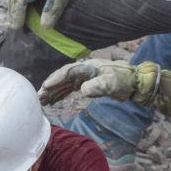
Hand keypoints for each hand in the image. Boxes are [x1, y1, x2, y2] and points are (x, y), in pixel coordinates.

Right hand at [37, 59, 155, 107]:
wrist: (133, 82)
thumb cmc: (123, 80)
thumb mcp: (111, 83)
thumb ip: (98, 86)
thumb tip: (82, 90)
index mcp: (86, 68)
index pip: (67, 72)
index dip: (56, 79)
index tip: (45, 87)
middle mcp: (82, 71)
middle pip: (61, 78)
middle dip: (49, 87)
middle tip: (37, 97)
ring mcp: (82, 78)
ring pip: (63, 85)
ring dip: (52, 93)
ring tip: (40, 101)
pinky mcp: (84, 84)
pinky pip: (68, 89)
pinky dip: (59, 95)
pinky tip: (52, 102)